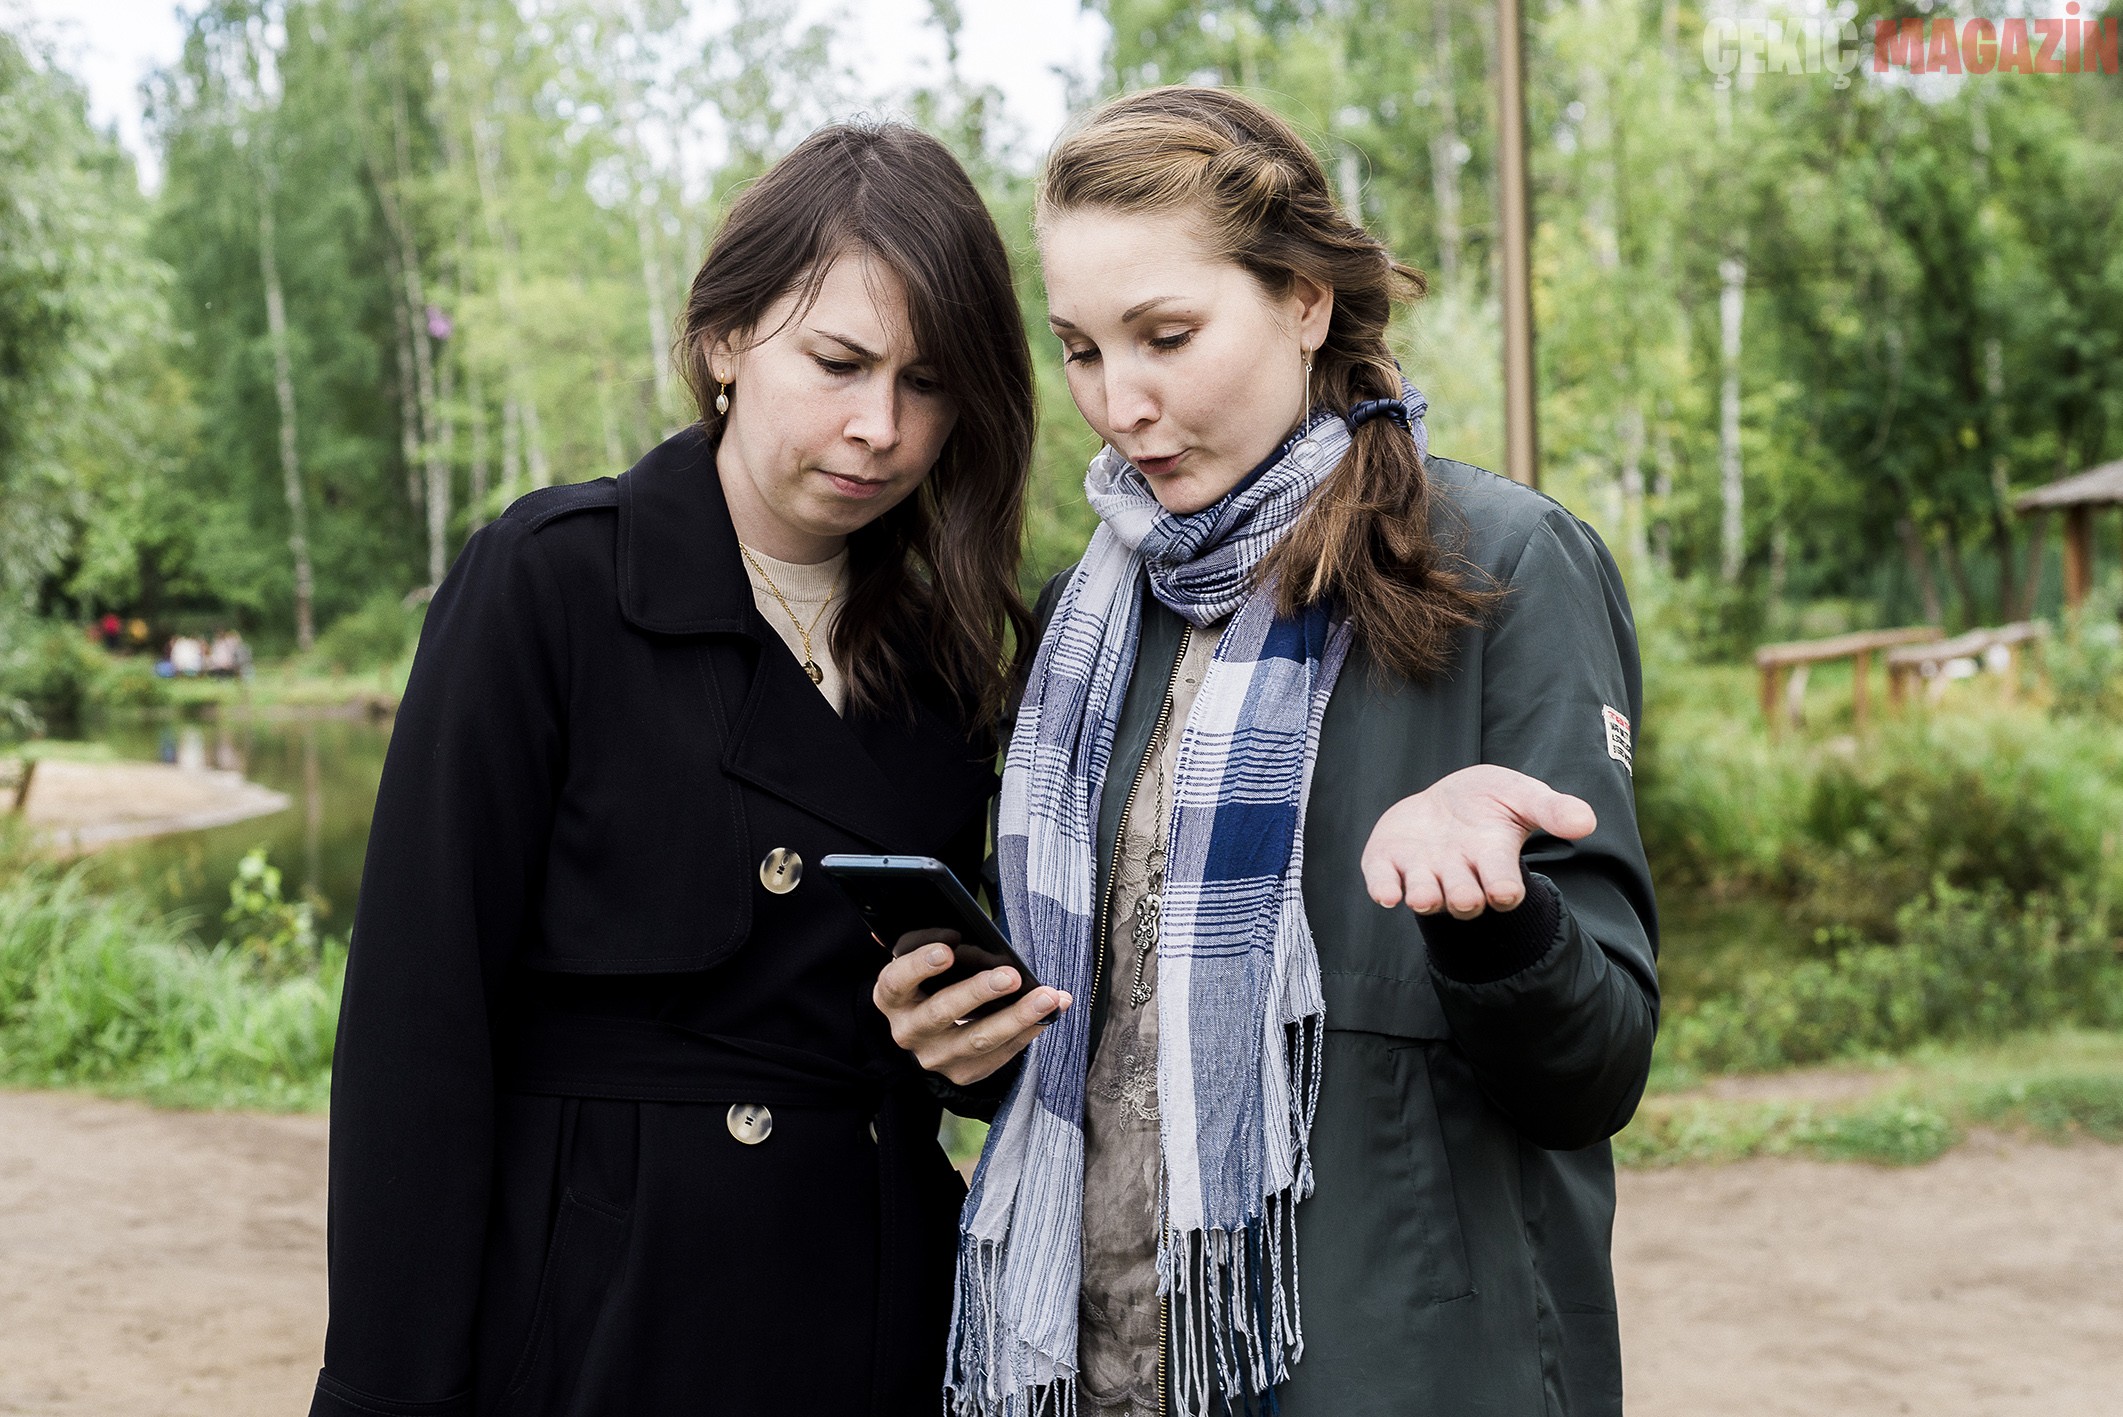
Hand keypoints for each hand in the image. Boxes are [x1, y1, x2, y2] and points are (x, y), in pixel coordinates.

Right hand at [872, 929, 1072, 1086]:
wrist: (930, 1032)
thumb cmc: (931, 982)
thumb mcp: (923, 960)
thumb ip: (938, 945)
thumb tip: (971, 942)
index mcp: (891, 997)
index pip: (897, 981)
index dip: (920, 965)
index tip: (948, 951)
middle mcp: (908, 1031)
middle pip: (941, 1012)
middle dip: (978, 991)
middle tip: (1010, 975)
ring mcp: (935, 1057)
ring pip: (978, 1039)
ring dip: (1017, 1016)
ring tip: (1048, 997)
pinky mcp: (963, 1073)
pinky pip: (1001, 1052)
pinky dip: (1030, 1029)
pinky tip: (1052, 1011)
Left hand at [1359, 765, 1594, 919]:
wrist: (1448, 799)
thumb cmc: (1494, 802)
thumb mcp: (1525, 796)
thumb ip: (1553, 809)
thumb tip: (1587, 822)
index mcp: (1493, 863)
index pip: (1502, 885)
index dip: (1503, 889)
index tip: (1505, 892)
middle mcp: (1458, 876)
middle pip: (1463, 899)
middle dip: (1463, 898)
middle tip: (1464, 897)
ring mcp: (1423, 871)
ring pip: (1424, 895)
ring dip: (1424, 897)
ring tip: (1422, 897)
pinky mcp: (1389, 863)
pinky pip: (1383, 881)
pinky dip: (1383, 888)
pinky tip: (1385, 894)